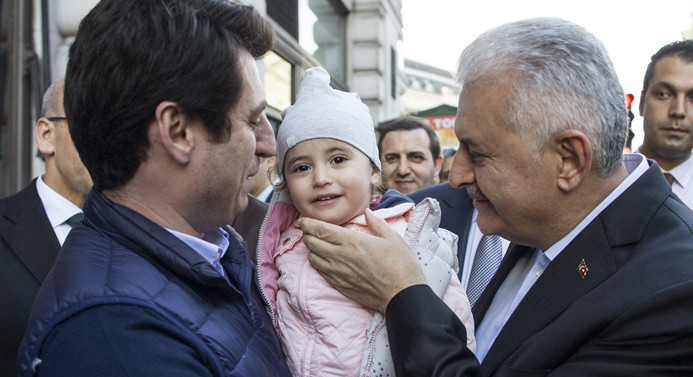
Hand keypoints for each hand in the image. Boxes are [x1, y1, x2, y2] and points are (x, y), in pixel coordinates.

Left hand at [300, 208, 425, 312]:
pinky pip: (320, 272)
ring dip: (311, 249)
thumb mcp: (393, 238)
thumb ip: (377, 223)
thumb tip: (367, 212)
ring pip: (313, 257)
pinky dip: (317, 263)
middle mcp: (341, 256)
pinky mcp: (339, 285)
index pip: (321, 230)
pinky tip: (323, 259)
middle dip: (307, 234)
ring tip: (316, 244)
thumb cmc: (401, 266)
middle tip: (309, 230)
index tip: (303, 220)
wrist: (402, 296)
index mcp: (352, 241)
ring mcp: (338, 273)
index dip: (308, 223)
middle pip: (312, 243)